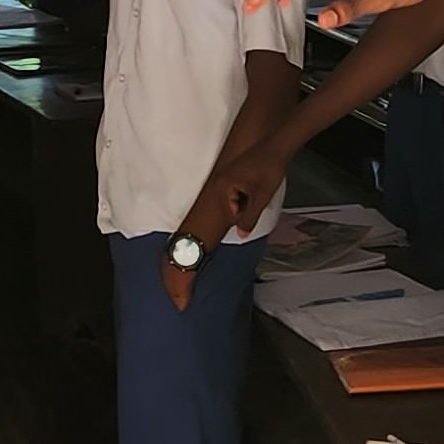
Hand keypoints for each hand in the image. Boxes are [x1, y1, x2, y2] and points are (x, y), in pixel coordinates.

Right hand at [161, 149, 286, 309]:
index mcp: (216, 199)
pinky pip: (192, 224)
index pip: (192, 243)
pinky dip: (186, 243)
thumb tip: (240, 232)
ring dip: (178, 258)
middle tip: (176, 299)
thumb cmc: (267, 165)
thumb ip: (250, 214)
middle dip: (174, 272)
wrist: (269, 144)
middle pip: (181, 240)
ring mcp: (207, 197)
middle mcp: (206, 199)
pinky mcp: (212, 195)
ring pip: (183, 233)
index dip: (183, 273)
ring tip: (177, 283)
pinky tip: (189, 254)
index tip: (182, 298)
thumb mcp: (263, 192)